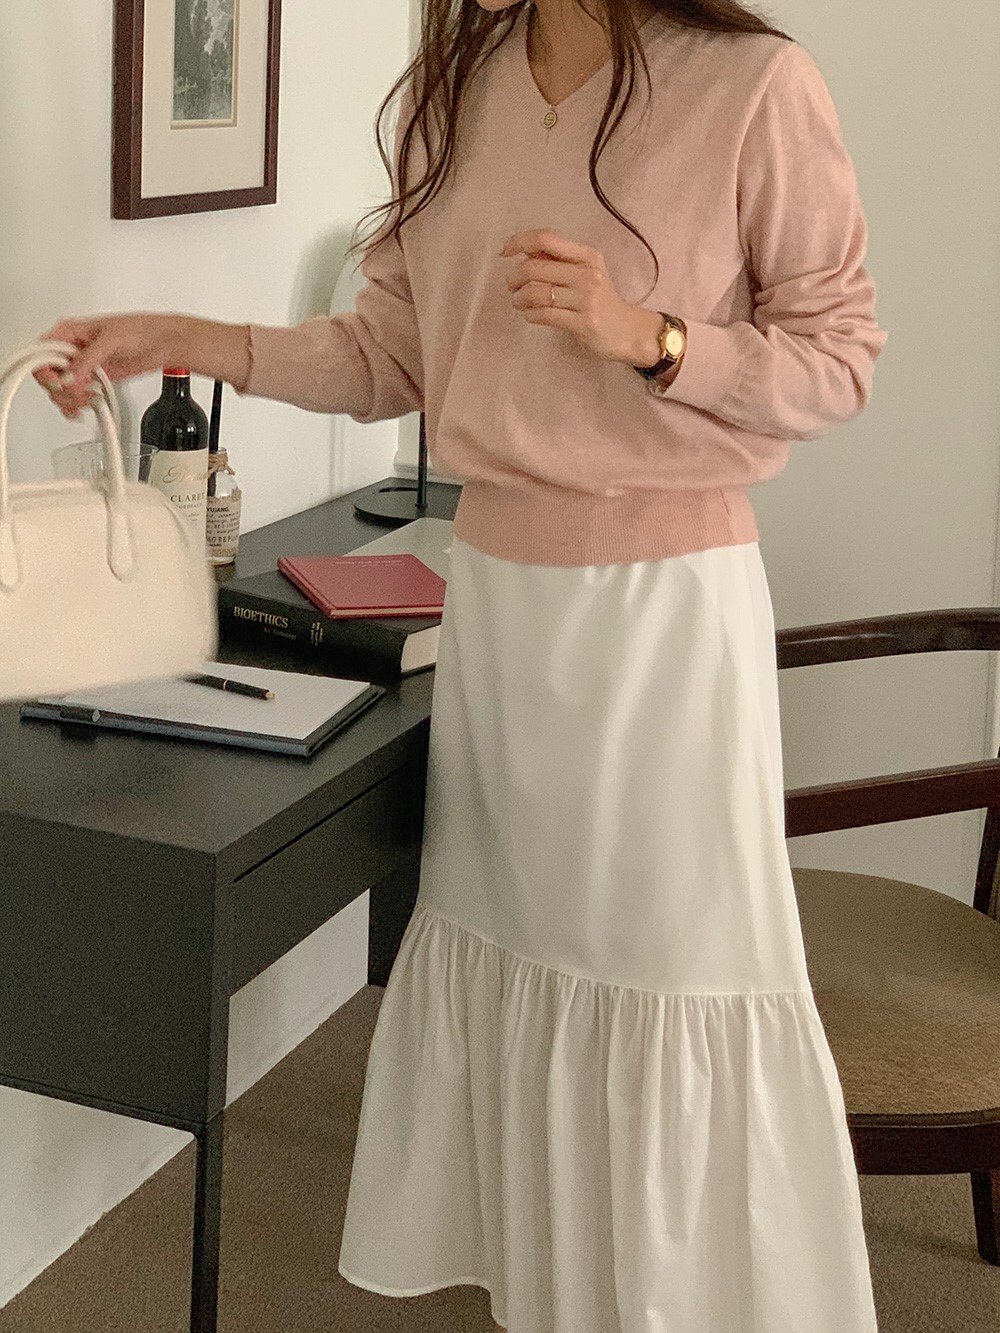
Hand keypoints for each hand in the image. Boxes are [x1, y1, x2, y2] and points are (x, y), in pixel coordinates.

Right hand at [32, 313, 187, 418]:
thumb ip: (88, 360)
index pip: (40, 353)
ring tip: (89, 400)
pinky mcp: (92, 381)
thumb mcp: (111, 340)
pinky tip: (87, 407)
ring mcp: (81, 367)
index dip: (45, 370)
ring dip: (71, 400)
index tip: (59, 383)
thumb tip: (70, 377)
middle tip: (81, 393)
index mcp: (68, 332)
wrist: (162, 343)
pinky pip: (75, 396)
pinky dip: (77, 405)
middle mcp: (71, 350)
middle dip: (62, 390)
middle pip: (48, 376)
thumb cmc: (140, 330)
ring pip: (59, 390)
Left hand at [499, 228, 659, 365]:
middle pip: (534, 267)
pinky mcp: (583, 323)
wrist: (627, 330)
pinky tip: (530, 314)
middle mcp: (587, 273)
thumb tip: (524, 249)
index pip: (546, 239)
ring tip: (519, 302)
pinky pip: (543, 315)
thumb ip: (557, 260)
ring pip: (536, 293)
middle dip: (514, 278)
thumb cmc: (600, 299)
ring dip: (519, 298)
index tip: (505, 252)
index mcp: (587, 255)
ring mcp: (586, 299)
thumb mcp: (584, 272)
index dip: (519, 241)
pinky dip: (529, 314)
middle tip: (511, 286)